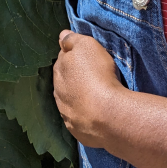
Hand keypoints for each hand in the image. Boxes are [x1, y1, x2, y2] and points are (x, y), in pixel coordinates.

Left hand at [53, 30, 125, 147]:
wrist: (108, 115)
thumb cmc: (99, 75)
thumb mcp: (88, 46)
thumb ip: (72, 39)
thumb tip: (61, 36)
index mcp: (59, 70)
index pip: (62, 59)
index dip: (73, 57)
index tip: (85, 59)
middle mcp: (58, 92)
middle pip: (64, 80)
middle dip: (73, 78)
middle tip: (90, 77)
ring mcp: (65, 114)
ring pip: (69, 101)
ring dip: (77, 97)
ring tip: (93, 96)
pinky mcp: (76, 130)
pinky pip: (78, 119)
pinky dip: (83, 115)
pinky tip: (93, 114)